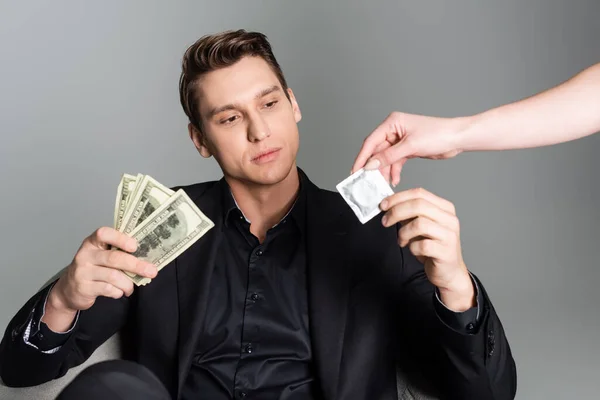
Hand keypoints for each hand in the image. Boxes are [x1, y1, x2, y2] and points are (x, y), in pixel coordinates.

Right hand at [49, 227, 156, 313]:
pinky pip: (108, 289)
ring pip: (113, 276)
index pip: (104, 234)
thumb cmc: (93, 268)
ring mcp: (83, 272)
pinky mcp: (84, 287)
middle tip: (152, 271)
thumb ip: (117, 252)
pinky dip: (118, 292)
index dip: (120, 238)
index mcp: (92, 242)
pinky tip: (120, 292)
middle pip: (114, 258)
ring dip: (128, 283)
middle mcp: (85, 255)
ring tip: (131, 288)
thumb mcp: (101, 255)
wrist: (69, 289)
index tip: (135, 246)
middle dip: (136, 265)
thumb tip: (147, 256)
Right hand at [351, 112, 467, 185]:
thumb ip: (388, 157)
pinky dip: (394, 171)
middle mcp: (394, 130)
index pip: (371, 141)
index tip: (355, 171)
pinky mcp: (407, 149)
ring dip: (384, 171)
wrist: (457, 138)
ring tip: (381, 184)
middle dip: (373, 167)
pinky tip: (394, 180)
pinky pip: (395, 162)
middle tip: (366, 181)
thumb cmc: (438, 135)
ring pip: (385, 158)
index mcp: (392, 123)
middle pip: (377, 151)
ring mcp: (400, 140)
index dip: (362, 157)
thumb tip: (370, 165)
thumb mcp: (410, 146)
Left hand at [379, 188, 474, 310]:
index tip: (383, 205)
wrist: (448, 272)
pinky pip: (421, 245)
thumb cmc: (433, 247)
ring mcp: (449, 235)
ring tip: (402, 240)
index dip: (398, 197)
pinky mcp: (446, 252)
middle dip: (397, 212)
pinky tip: (413, 250)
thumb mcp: (421, 226)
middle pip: (419, 205)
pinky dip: (412, 248)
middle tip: (385, 221)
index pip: (419, 193)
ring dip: (404, 232)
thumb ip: (409, 214)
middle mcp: (450, 219)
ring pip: (419, 224)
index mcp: (444, 208)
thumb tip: (389, 204)